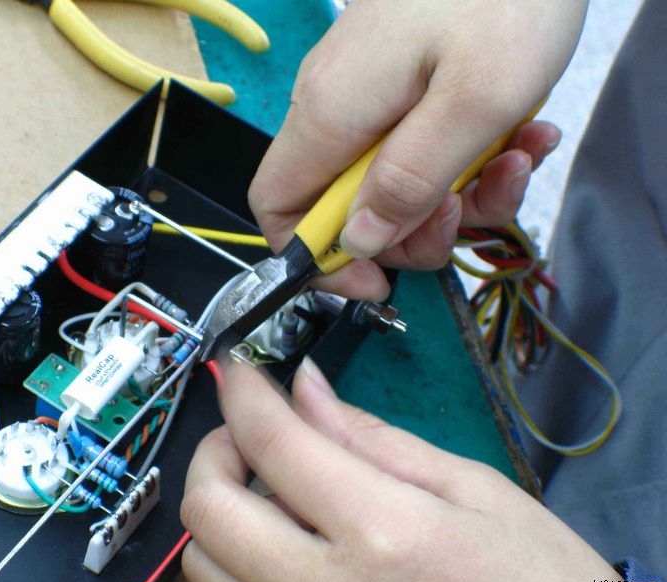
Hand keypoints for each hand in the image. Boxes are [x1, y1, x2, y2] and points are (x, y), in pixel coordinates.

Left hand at [181, 359, 621, 581]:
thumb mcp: (474, 492)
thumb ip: (375, 439)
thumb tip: (304, 388)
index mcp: (383, 532)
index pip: (274, 441)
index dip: (244, 392)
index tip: (239, 370)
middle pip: (210, 508)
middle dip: (215, 450)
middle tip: (250, 432)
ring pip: (204, 564)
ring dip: (223, 510)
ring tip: (270, 490)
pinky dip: (237, 562)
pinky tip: (282, 544)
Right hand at [249, 0, 585, 299]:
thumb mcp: (474, 102)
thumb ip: (409, 180)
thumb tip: (360, 241)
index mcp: (332, 113)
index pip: (277, 208)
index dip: (315, 259)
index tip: (372, 282)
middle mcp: (335, 106)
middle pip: (343, 207)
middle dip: (408, 232)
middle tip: (462, 214)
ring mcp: (369, 93)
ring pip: (390, 182)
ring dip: (455, 196)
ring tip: (512, 162)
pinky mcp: (401, 83)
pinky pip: (418, 146)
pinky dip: (468, 159)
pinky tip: (519, 138)